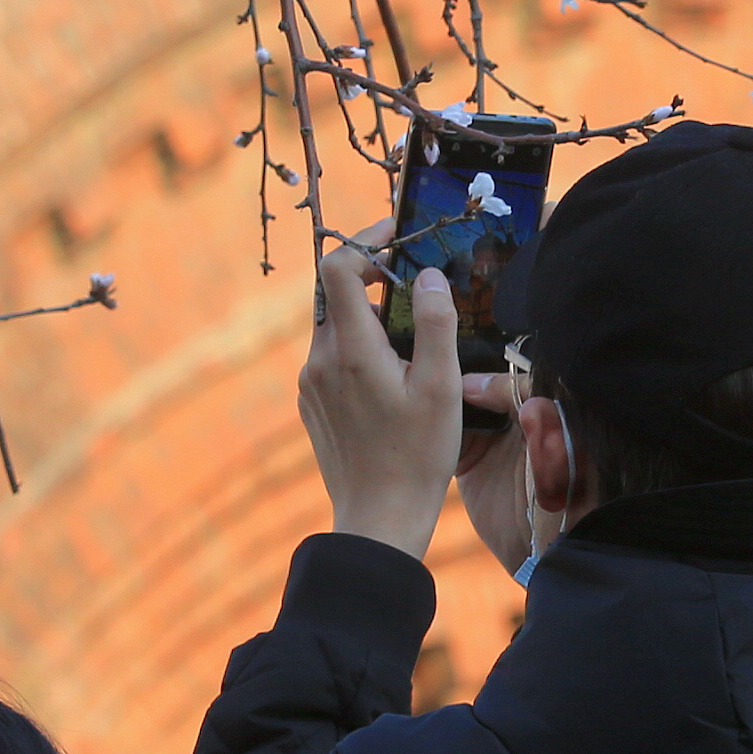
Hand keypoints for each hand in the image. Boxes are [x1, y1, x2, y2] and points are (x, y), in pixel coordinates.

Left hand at [301, 226, 461, 557]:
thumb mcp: (441, 386)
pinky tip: (393, 378)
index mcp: (350, 350)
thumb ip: (434, 322)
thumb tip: (428, 275)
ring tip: (411, 342)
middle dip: (371, 281)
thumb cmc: (417, 456)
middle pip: (333, 295)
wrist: (379, 518)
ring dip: (366, 319)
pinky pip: (331, 359)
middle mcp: (320, 362)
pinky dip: (357, 349)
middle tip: (413, 287)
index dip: (364, 242)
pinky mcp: (312, 406)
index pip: (336, 268)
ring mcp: (311, 385)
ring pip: (333, 328)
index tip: (396, 235)